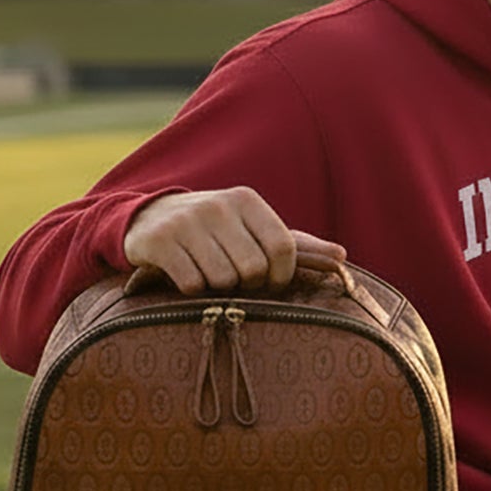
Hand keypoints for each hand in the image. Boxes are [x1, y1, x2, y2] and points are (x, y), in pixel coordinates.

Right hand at [123, 187, 346, 295]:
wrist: (148, 218)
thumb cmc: (214, 231)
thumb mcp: (251, 228)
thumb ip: (295, 244)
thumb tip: (343, 256)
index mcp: (247, 200)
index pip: (283, 248)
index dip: (281, 276)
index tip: (270, 283)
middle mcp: (218, 206)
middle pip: (253, 269)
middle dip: (246, 284)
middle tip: (232, 278)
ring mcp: (187, 222)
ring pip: (222, 280)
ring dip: (217, 288)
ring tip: (207, 273)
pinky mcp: (160, 241)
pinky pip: (191, 284)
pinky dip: (191, 290)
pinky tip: (185, 275)